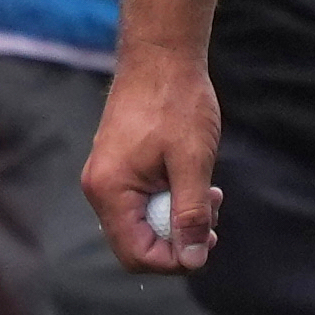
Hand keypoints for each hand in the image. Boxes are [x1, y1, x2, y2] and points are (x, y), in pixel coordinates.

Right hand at [82, 48, 224, 273]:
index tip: (205, 243)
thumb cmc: (177, 101)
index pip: (135, 253)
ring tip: (212, 194)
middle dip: (178, 236)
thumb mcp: (192, 161)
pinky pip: (142, 198)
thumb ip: (191, 212)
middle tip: (213, 214)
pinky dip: (170, 196)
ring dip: (178, 215)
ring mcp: (108, 175)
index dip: (172, 259)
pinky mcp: (119, 163)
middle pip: (137, 241)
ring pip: (143, 219)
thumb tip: (192, 260)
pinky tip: (196, 180)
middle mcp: (100, 188)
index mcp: (110, 191)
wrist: (162, 54)